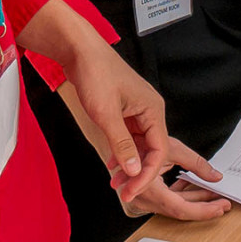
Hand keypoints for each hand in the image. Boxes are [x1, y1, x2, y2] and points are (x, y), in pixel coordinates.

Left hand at [59, 43, 169, 203]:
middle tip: (122, 190)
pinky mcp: (125, 110)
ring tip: (115, 179)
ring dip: (129, 164)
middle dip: (138, 172)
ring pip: (140, 145)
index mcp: (153, 109)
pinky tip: (112, 162)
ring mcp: (138, 110)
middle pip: (152, 150)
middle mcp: (150, 110)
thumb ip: (122, 144)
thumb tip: (134, 170)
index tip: (132, 190)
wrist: (81, 51)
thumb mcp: (106, 114)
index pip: (160, 150)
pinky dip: (122, 151)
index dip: (147, 174)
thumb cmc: (96, 73)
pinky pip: (130, 137)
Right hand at [119, 137, 231, 222]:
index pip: (180, 209)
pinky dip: (184, 196)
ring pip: (175, 206)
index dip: (203, 211)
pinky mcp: (147, 196)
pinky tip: (196, 188)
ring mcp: (144, 200)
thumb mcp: (172, 148)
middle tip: (223, 203)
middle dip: (204, 207)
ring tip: (214, 194)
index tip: (219, 207)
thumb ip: (197, 164)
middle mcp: (144, 199)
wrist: (121, 141)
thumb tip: (215, 176)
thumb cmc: (139, 141)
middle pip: (180, 210)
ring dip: (195, 201)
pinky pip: (168, 201)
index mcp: (149, 189)